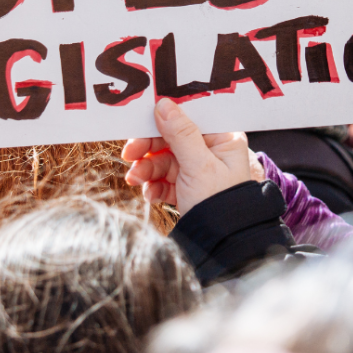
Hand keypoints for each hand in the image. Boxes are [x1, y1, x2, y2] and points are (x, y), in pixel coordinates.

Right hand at [122, 97, 251, 214]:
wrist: (222, 248)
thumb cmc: (221, 204)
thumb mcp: (199, 165)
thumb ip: (180, 134)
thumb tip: (164, 104)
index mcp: (223, 139)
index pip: (189, 118)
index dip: (165, 118)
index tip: (142, 120)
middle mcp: (212, 152)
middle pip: (172, 139)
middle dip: (149, 148)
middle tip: (129, 153)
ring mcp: (198, 171)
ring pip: (164, 160)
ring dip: (146, 169)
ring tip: (135, 180)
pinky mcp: (187, 189)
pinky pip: (164, 180)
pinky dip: (153, 185)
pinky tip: (150, 194)